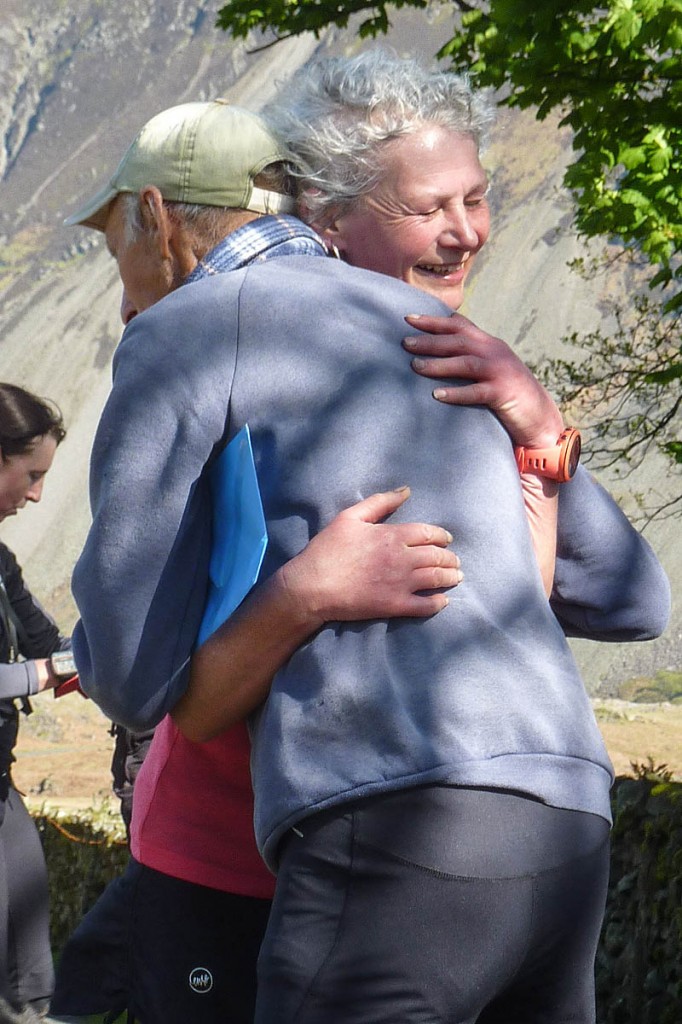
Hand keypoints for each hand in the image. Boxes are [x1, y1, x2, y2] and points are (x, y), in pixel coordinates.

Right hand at [276, 487, 461, 625]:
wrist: (312, 585)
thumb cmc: (327, 549)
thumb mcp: (350, 516)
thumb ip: (380, 502)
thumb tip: (406, 491)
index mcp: (392, 535)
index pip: (429, 533)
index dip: (442, 537)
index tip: (446, 540)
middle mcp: (402, 558)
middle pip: (437, 556)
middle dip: (450, 559)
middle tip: (455, 561)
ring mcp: (400, 583)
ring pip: (436, 579)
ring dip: (450, 578)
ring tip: (456, 577)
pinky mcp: (394, 605)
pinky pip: (425, 606)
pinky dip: (438, 603)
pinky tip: (443, 601)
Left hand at [404, 312, 564, 448]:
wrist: (541, 418)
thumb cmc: (509, 395)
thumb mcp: (491, 369)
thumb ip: (471, 357)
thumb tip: (438, 352)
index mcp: (490, 345)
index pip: (460, 326)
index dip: (434, 321)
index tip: (408, 318)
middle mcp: (496, 353)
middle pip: (459, 342)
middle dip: (430, 340)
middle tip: (405, 343)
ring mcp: (501, 372)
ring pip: (466, 363)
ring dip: (439, 364)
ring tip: (415, 366)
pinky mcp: (504, 394)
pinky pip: (476, 392)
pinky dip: (456, 393)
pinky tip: (436, 395)